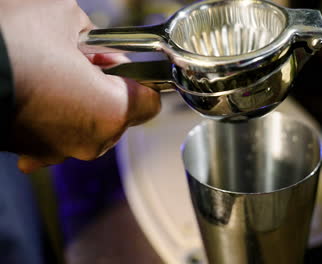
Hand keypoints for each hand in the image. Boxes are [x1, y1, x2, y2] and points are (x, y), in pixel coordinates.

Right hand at [0, 0, 160, 172]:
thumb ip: (94, 33)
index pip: (151, 102)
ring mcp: (58, 151)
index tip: (126, 64)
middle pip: (120, 113)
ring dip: (81, 98)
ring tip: (56, 71)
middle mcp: (89, 141)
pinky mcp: (31, 150)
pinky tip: (40, 93)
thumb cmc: (7, 44)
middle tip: (85, 60)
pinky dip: (56, 114)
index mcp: (109, 113)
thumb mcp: (62, 15)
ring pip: (89, 123)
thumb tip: (95, 44)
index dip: (141, 78)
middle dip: (108, 85)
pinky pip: (58, 133)